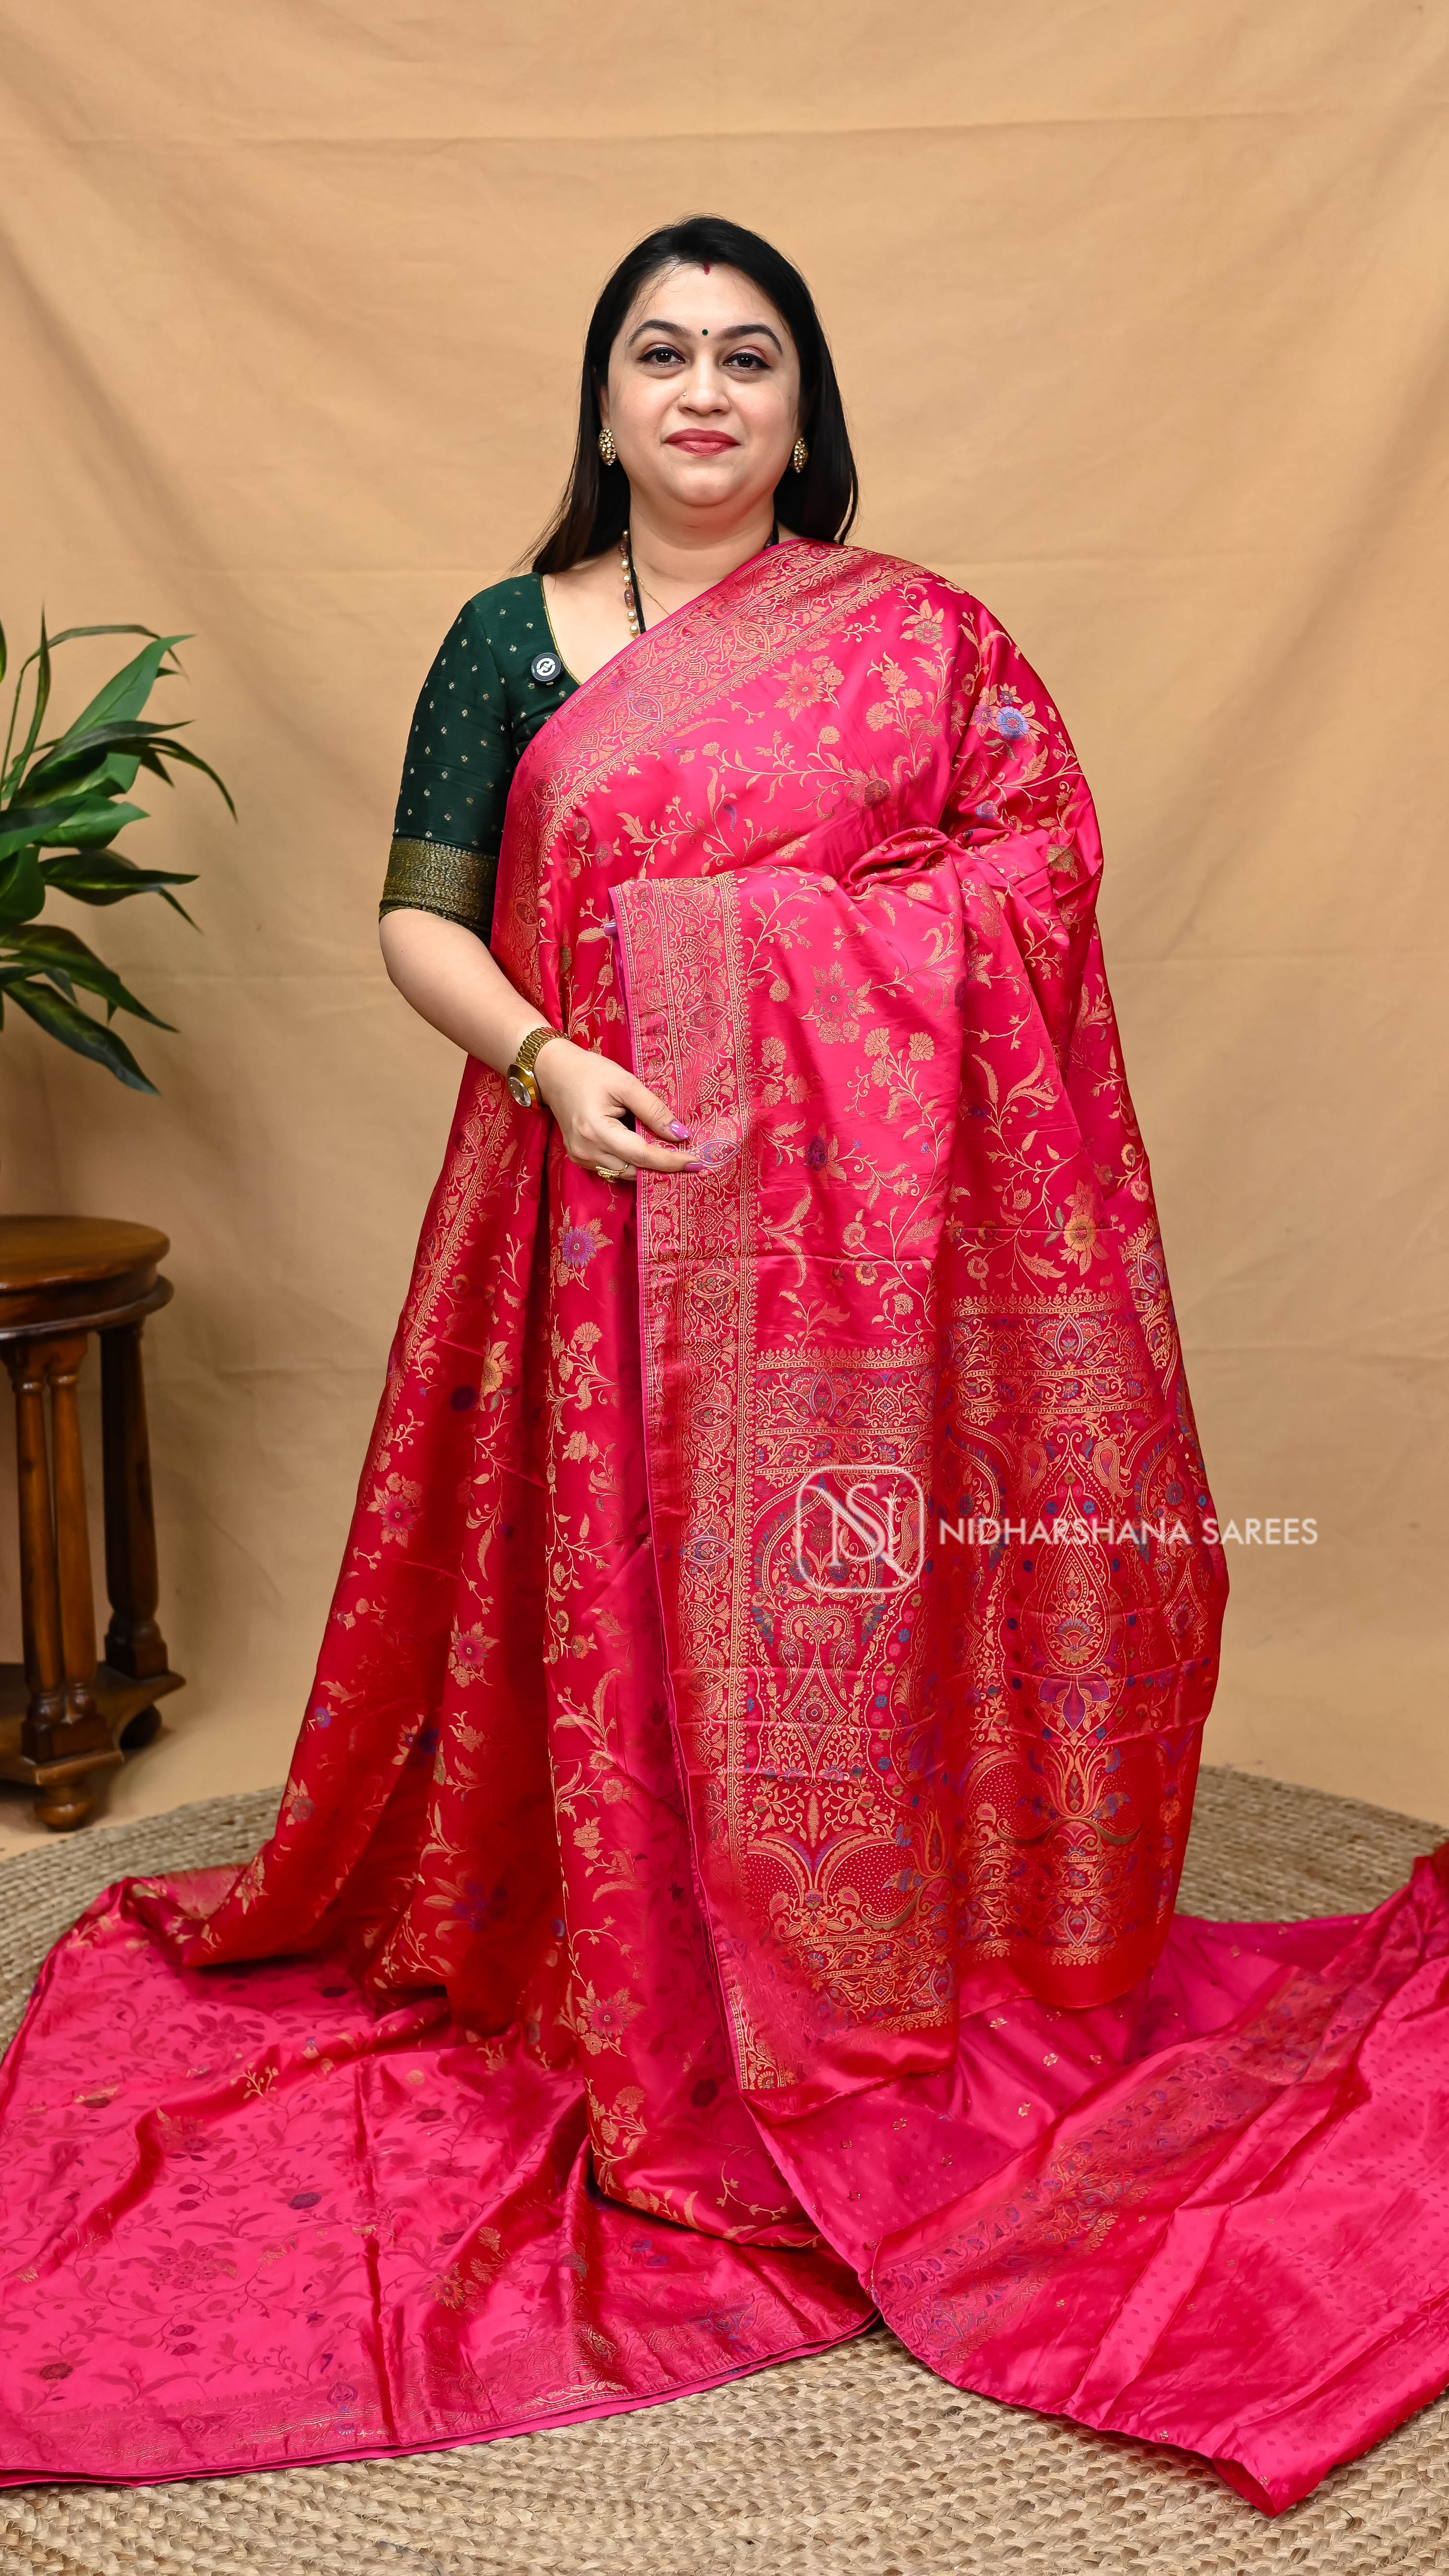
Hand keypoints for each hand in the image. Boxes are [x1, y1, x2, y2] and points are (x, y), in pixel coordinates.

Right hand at [532, 1038, 696, 1177]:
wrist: (553, 1072)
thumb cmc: (591, 1072)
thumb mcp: (626, 1084)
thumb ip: (654, 1110)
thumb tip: (681, 1135)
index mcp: (597, 1130)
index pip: (642, 1155)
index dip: (671, 1161)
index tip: (697, 1162)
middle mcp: (586, 1150)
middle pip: (634, 1170)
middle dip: (662, 1167)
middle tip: (688, 1158)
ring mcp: (580, 1157)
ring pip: (624, 1173)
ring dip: (647, 1166)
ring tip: (670, 1153)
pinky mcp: (579, 1157)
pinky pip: (613, 1168)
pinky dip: (631, 1163)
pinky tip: (645, 1149)